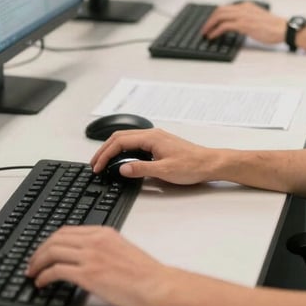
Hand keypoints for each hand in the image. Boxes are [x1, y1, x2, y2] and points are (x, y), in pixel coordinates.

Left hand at [26, 226, 172, 305]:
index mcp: (102, 233)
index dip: (49, 241)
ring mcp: (91, 256)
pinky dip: (44, 276)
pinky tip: (41, 282)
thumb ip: (102, 247)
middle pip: (55, 239)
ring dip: (37, 263)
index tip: (42, 251)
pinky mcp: (89, 275)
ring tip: (32, 273)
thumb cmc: (145, 273)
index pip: (67, 231)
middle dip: (38, 251)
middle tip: (31, 263)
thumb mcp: (121, 248)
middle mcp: (95, 241)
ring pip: (53, 252)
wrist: (158, 284)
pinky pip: (57, 271)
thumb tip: (84, 257)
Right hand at [90, 128, 220, 184]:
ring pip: (126, 138)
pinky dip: (123, 149)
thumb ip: (141, 169)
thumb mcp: (164, 171)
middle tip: (95, 163)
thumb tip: (122, 168)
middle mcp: (151, 134)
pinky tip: (122, 158)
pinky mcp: (158, 143)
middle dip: (104, 149)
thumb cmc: (192, 166)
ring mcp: (155, 138)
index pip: (119, 142)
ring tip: (104, 161)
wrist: (210, 163)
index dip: (105, 154)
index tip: (98, 166)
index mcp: (151, 137)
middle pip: (120, 137)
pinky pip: (135, 142)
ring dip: (112, 149)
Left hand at [201, 1, 285, 44]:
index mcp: (246, 6)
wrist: (284, 29)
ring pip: (220, 16)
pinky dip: (216, 31)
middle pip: (220, 10)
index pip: (226, 8)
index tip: (210, 23)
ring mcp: (243, 16)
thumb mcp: (257, 18)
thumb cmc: (274, 27)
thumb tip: (235, 26)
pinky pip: (225, 26)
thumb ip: (246, 18)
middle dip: (209, 19)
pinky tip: (213, 36)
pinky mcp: (244, 24)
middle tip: (204, 28)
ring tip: (206, 33)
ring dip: (210, 25)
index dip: (215, 16)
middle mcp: (243, 8)